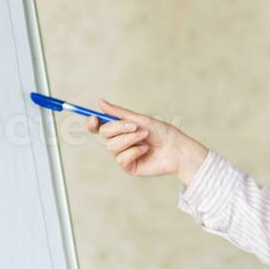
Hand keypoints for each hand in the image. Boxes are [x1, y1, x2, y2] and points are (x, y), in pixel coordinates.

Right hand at [85, 98, 208, 181]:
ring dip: (129, 139)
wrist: (176, 148)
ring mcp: (123, 155)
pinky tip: (146, 150)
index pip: (99, 126)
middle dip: (119, 128)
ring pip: (112, 146)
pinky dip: (134, 151)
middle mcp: (120, 141)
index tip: (94, 118)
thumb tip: (99, 101)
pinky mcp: (129, 167)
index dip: (92, 123)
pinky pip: (121, 158)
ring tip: (145, 137)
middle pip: (104, 133)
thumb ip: (118, 113)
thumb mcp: (139, 119)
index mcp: (121, 129)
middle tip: (136, 126)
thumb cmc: (162, 132)